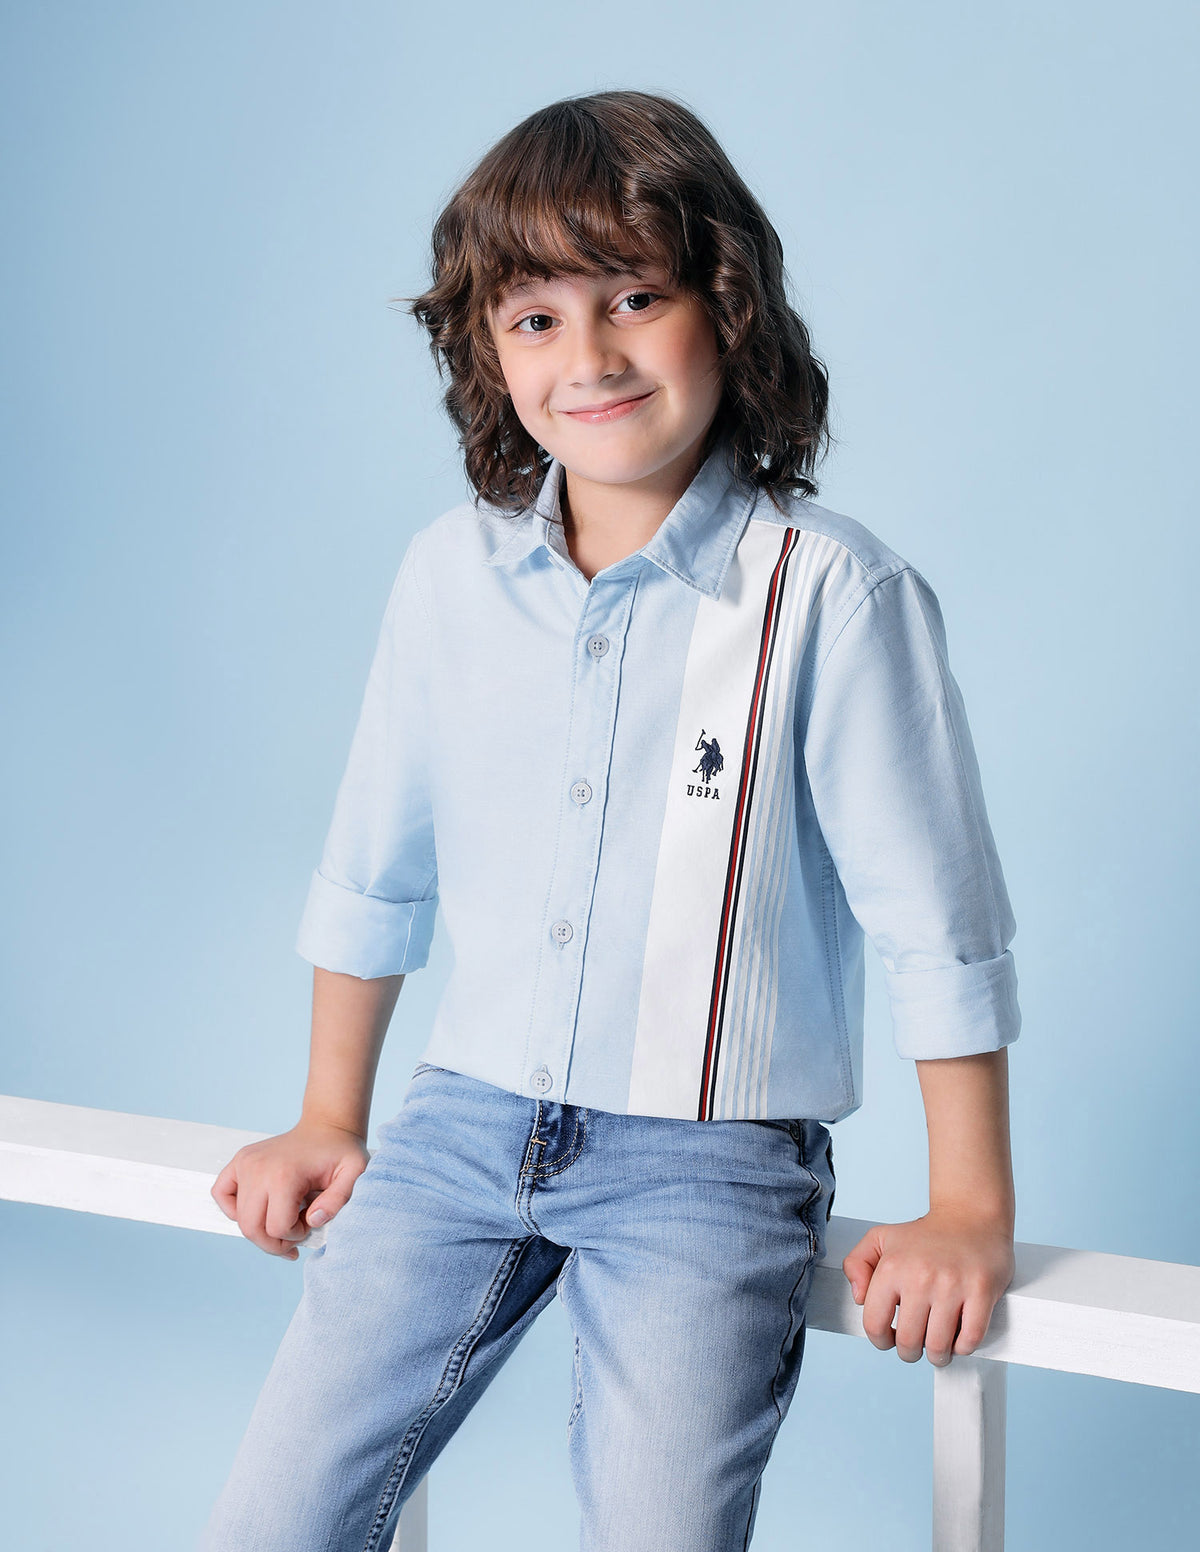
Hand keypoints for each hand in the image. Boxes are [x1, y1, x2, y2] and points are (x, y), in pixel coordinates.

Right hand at [210, 1118, 370, 1259]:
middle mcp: (258, 1168)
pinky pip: (220, 1194)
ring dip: (259, 1230)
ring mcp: (245, 1163)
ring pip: (239, 1218)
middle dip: (273, 1243)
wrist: (326, 1127)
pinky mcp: (239, 1161)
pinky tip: (258, 1210)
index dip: (296, 1236)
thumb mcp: (354, 1173)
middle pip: (252, 1228)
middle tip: (294, 1236)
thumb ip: (339, 1199)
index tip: (311, 1223)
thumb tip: (313, 1221)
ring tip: (282, 1222)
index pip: (277, 1227)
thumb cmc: (341, 1152)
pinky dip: (233, 1210)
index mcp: (284, 1174)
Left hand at [842, 1208, 1014, 1365]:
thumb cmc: (923, 1235)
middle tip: (915, 1346)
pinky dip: (963, 1347)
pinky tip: (958, 1337)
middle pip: (909, 1342)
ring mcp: (952, 1284)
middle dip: (910, 1352)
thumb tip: (859, 1299)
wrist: (969, 1215)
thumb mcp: (880, 1239)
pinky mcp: (981, 1290)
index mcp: (892, 1267)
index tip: (889, 1339)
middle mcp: (920, 1276)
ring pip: (939, 1346)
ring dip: (937, 1355)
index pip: (875, 1324)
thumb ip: (856, 1264)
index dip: (880, 1340)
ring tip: (937, 1346)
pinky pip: (970, 1338)